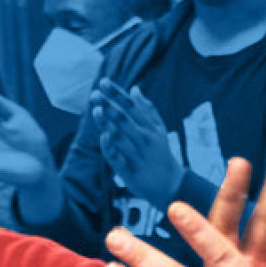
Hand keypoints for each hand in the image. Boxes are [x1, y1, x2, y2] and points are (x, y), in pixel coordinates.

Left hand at [97, 87, 184, 211]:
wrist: (170, 185)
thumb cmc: (160, 153)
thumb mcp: (159, 129)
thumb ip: (147, 109)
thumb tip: (134, 88)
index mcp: (149, 127)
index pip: (131, 106)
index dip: (117, 94)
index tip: (103, 81)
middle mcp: (144, 139)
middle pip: (124, 119)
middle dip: (110, 106)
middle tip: (95, 94)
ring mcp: (136, 155)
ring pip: (119, 136)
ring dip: (107, 123)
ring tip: (95, 110)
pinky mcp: (129, 171)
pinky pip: (117, 158)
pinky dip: (110, 147)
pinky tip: (103, 136)